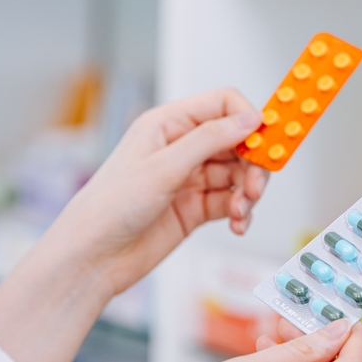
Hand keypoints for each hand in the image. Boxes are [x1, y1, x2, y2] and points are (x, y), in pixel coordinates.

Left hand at [47, 87, 268, 294]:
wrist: (94, 256)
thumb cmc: (111, 206)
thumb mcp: (164, 167)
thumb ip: (210, 140)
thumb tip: (249, 119)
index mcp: (167, 124)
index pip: (222, 105)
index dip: (248, 120)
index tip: (267, 142)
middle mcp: (180, 148)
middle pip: (236, 142)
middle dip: (253, 164)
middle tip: (256, 188)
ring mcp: (188, 179)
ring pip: (237, 175)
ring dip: (247, 193)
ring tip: (240, 211)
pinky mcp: (194, 208)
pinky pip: (229, 202)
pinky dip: (239, 213)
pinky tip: (237, 224)